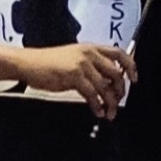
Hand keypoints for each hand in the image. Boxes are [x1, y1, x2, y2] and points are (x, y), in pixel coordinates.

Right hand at [13, 42, 136, 118]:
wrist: (28, 63)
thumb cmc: (44, 62)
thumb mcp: (72, 58)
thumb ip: (89, 65)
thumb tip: (101, 80)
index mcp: (91, 48)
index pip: (119, 54)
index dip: (130, 67)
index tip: (133, 79)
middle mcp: (89, 55)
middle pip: (116, 73)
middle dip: (120, 90)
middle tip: (118, 101)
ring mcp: (82, 65)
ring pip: (105, 86)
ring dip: (110, 102)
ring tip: (109, 112)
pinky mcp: (74, 77)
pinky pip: (92, 94)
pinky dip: (97, 105)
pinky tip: (97, 111)